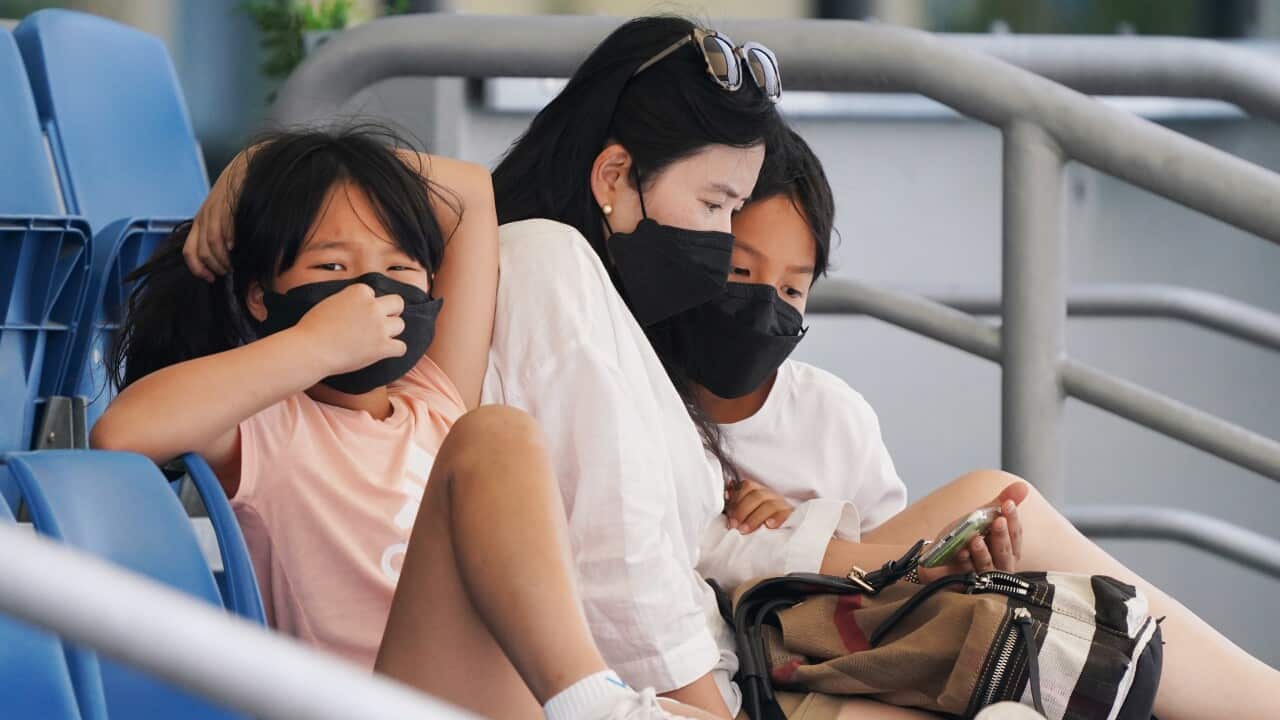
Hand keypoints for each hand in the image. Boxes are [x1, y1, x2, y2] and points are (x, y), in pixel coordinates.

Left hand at [184, 149, 247, 281]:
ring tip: (233, 265)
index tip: (210, 278)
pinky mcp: (227, 206)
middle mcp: (204, 217)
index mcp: (201, 221)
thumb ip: (224, 234)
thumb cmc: (239, 194)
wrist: (246, 167)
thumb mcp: (224, 215)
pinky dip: (229, 242)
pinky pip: (224, 228)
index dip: (197, 269)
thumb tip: (229, 257)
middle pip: (201, 251)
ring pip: (212, 244)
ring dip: (222, 259)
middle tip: (226, 272)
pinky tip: (237, 246)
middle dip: (213, 267)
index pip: (190, 252)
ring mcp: (214, 211)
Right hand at [292, 284, 407, 375]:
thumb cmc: (312, 328)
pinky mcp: (382, 347)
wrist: (311, 349)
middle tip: (380, 322)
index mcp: (359, 292)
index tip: (357, 314)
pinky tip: (385, 352)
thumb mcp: (330, 302)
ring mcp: (379, 326)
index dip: (366, 304)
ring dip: (391, 332)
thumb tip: (357, 307)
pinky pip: (402, 347)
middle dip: (391, 312)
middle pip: (397, 303)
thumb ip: (349, 300)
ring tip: (376, 339)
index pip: (373, 293)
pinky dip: (395, 350)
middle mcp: (373, 306)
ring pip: (400, 325)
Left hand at [724, 476, 793, 533]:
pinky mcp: (792, 516)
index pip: (747, 486)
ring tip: (745, 530)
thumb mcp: (746, 515)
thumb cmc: (759, 525)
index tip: (729, 515)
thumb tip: (726, 494)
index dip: (736, 498)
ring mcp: (782, 505)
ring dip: (754, 518)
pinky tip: (768, 525)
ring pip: (769, 505)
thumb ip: (737, 505)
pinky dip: (776, 519)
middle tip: (734, 525)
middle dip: (742, 510)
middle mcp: (771, 496)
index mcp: (759, 492)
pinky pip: (785, 514)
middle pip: (757, 495)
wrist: (784, 538)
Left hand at [919, 481, 1027, 582]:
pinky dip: (964, 563)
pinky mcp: (964, 583)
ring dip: (983, 552)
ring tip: (976, 539)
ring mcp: (983, 576)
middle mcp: (999, 565)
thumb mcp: (980, 518)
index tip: (1008, 504)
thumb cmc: (964, 538)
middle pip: (1005, 553)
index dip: (1013, 519)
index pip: (1015, 535)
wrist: (935, 555)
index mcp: (1007, 549)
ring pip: (988, 566)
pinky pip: (966, 574)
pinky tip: (960, 553)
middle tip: (998, 521)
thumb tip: (1022, 487)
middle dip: (1001, 536)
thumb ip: (999, 503)